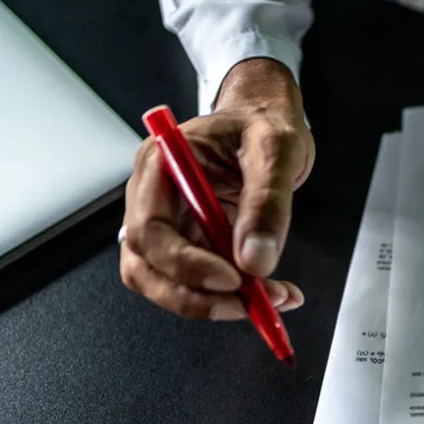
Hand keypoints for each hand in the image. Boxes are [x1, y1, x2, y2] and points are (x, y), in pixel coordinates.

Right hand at [120, 58, 313, 319]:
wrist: (266, 119)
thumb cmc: (262, 122)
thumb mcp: (276, 149)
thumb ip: (267, 202)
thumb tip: (256, 260)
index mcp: (162, 165)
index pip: (150, 229)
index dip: (184, 264)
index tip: (231, 278)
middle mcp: (155, 198)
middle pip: (147, 266)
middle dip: (195, 296)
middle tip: (248, 304)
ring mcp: (171, 224)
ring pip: (166, 282)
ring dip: (213, 303)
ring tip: (269, 301)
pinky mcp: (193, 241)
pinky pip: (200, 282)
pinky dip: (233, 297)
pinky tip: (271, 293)